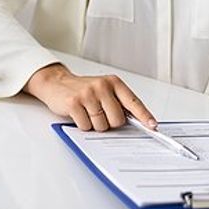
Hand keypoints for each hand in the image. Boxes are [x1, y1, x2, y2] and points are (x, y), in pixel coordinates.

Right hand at [24, 63, 156, 131]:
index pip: (133, 102)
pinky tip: (78, 114)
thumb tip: (137, 121)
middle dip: (109, 123)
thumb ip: (120, 103)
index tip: (152, 125)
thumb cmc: (84, 90)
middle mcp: (102, 86)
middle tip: (99, 114)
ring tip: (87, 112)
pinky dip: (83, 125)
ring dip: (94, 125)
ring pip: (101, 125)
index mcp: (113, 82)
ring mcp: (87, 94)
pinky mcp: (74, 102)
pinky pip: (86, 126)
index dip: (144, 116)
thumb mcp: (104, 90)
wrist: (57, 83)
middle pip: (117, 120)